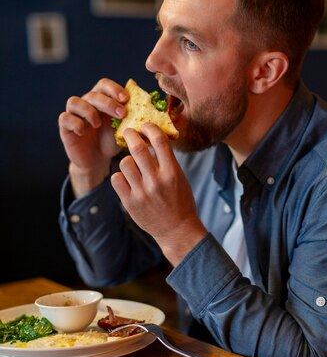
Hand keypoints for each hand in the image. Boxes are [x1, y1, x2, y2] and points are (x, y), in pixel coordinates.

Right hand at [58, 78, 127, 196]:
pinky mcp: (65, 127)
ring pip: (74, 101)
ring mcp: (74, 114)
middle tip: (122, 113)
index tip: (126, 99)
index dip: (114, 89)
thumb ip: (135, 119)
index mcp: (102, 100)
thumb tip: (158, 113)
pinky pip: (65, 118)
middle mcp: (86, 103)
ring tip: (98, 124)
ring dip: (88, 111)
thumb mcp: (125, 129)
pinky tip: (84, 131)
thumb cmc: (112, 141)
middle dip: (108, 102)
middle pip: (93, 93)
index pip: (104, 85)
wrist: (97, 160)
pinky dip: (75, 122)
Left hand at [110, 124, 206, 264]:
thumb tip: (150, 138)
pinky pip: (116, 179)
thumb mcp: (179, 178)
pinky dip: (120, 176)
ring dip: (127, 160)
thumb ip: (165, 160)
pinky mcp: (130, 203)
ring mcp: (142, 193)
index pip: (159, 141)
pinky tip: (126, 179)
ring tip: (132, 164)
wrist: (177, 230)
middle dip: (131, 135)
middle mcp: (156, 181)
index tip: (145, 125)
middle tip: (128, 132)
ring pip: (124, 163)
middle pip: (138, 148)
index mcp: (172, 172)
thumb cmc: (180, 201)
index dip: (150, 128)